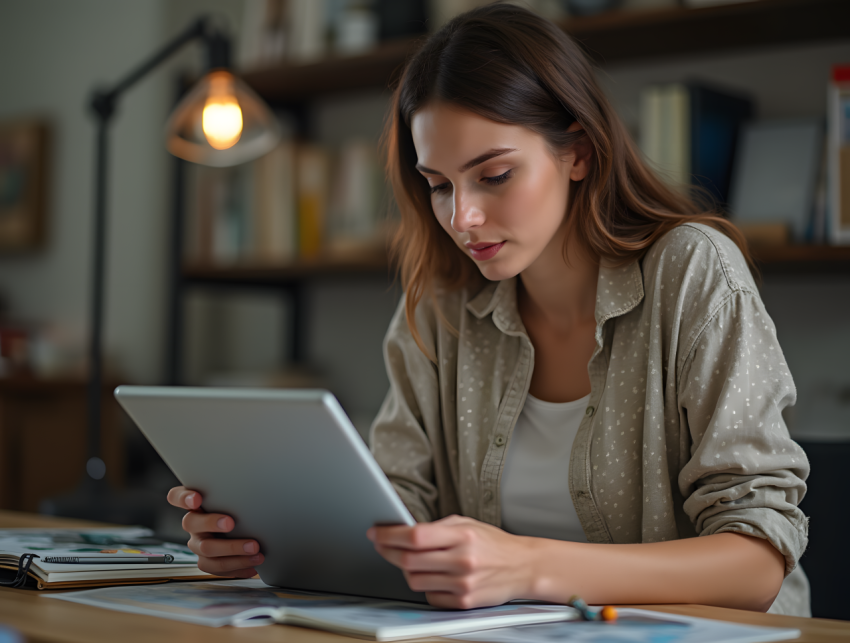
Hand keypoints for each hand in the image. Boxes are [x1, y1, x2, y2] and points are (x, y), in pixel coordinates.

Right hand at [166, 486, 262, 577]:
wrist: (248, 528)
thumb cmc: (240, 505)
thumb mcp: (236, 494)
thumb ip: (235, 485)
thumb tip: (257, 470)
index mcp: (195, 502)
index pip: (176, 496)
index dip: (183, 498)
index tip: (196, 498)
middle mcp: (193, 523)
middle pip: (191, 523)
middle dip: (211, 523)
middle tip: (231, 523)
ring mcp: (198, 542)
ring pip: (206, 549)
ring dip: (232, 550)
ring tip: (254, 549)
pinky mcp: (207, 560)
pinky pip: (215, 567)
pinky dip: (236, 568)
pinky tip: (252, 566)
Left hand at [367, 514, 535, 608]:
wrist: (523, 567)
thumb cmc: (493, 543)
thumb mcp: (467, 524)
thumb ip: (437, 528)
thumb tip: (404, 531)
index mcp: (462, 536)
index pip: (416, 536)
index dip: (389, 535)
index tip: (376, 532)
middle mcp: (462, 560)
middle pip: (409, 559)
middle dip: (388, 551)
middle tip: (381, 545)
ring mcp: (463, 584)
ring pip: (414, 580)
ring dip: (406, 569)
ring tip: (412, 561)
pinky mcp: (464, 602)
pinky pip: (429, 596)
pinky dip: (426, 586)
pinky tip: (434, 576)